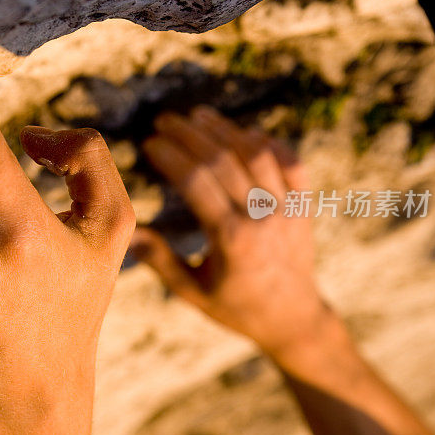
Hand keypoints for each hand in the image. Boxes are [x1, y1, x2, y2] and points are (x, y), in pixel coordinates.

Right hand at [131, 106, 331, 360]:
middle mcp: (263, 219)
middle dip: (190, 134)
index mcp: (232, 240)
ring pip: (258, 154)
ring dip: (226, 129)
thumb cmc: (236, 309)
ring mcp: (289, 209)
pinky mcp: (305, 206)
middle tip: (164, 120)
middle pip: (224, 160)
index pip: (197, 183)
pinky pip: (291, 161)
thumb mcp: (193, 293)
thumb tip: (129, 232)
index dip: (171, 156)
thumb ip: (161, 261)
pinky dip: (268, 142)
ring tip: (198, 115)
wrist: (294, 320)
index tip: (150, 143)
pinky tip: (244, 132)